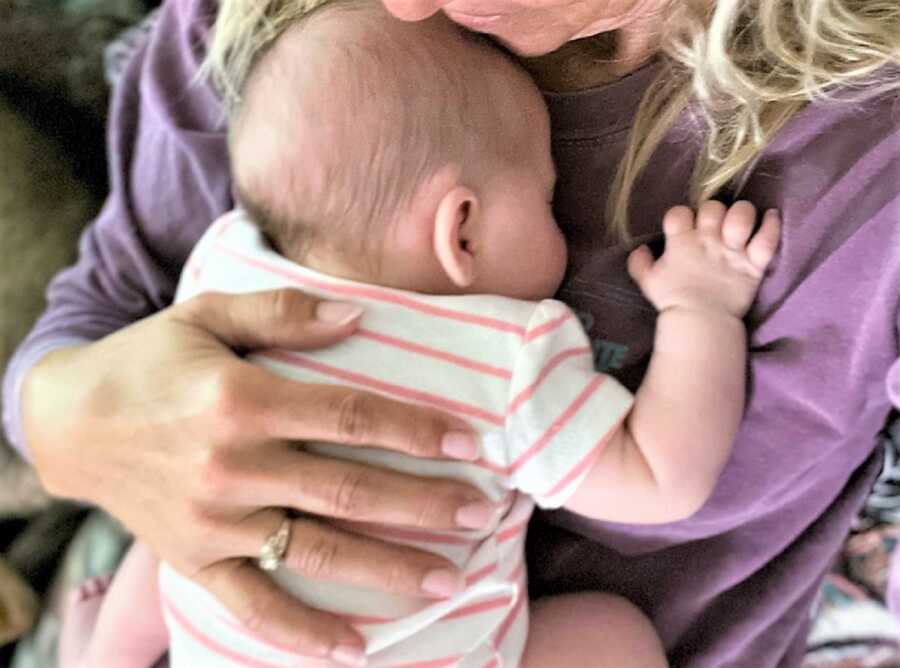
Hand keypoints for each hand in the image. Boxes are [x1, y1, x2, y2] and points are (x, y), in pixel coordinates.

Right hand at [22, 289, 489, 665]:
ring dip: (388, 568)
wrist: (70, 422)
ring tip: (449, 579)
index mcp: (241, 399)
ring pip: (316, 550)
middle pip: (348, 490)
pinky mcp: (194, 560)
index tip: (468, 445)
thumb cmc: (150, 361)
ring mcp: (213, 521)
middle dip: (422, 505)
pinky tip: (357, 648)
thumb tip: (359, 316)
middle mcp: (232, 466)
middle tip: (481, 515)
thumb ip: (282, 312)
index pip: (348, 416)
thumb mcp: (206, 313)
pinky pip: (254, 604)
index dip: (413, 430)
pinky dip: (304, 632)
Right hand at [627, 201, 779, 317]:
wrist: (699, 323)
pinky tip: (772, 217)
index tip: (683, 228)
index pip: (679, 212)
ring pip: (742, 214)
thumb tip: (640, 248)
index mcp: (681, 242)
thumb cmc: (673, 301)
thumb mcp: (647, 282)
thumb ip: (640, 263)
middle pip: (712, 207)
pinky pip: (768, 238)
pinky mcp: (754, 263)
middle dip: (712, 213)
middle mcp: (708, 241)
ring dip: (741, 215)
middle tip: (713, 229)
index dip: (681, 216)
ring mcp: (733, 250)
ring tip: (739, 225)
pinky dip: (772, 225)